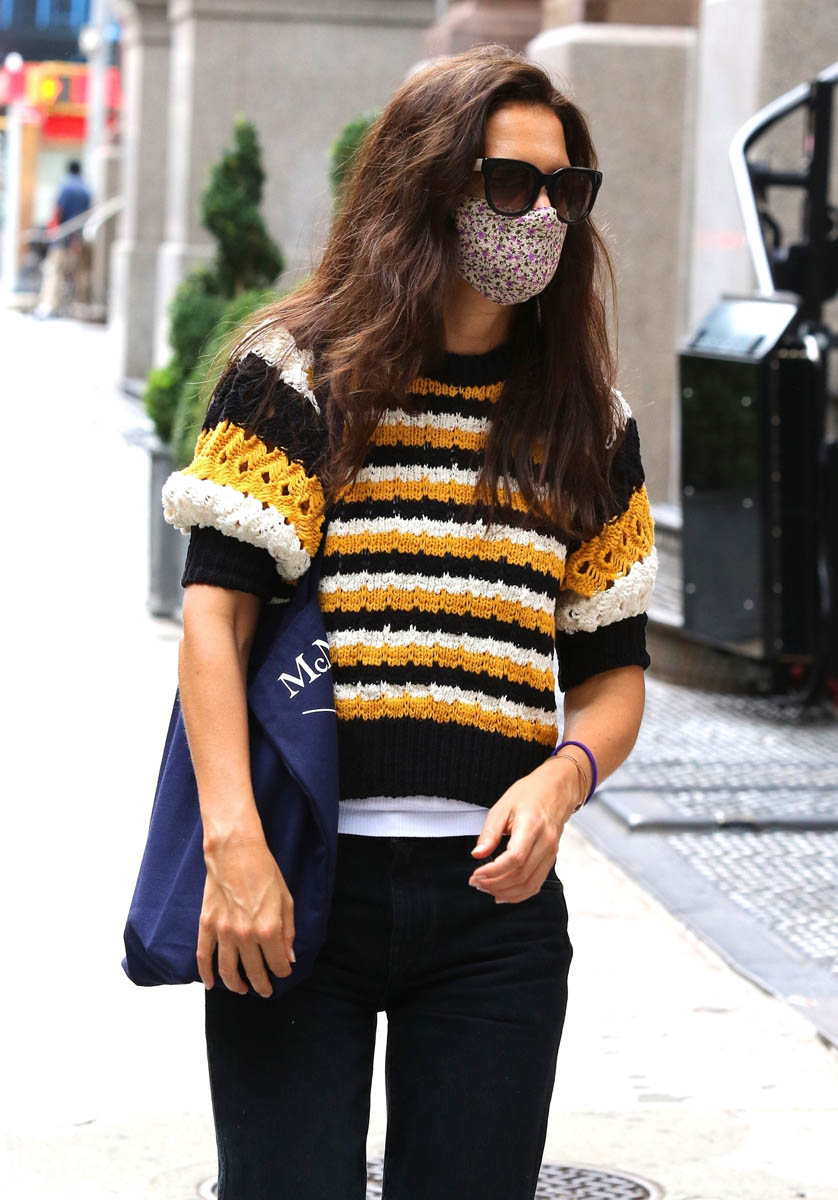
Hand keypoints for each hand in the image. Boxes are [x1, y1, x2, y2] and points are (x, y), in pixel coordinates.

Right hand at [197, 832, 294, 996]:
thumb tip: (288, 956)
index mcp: (269, 928)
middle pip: (254, 971)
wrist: (235, 851)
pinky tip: (211, 983)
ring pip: (228, 969)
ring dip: (235, 984)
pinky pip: (204, 955)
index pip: (277, 963)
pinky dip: (206, 973)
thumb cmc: (264, 871)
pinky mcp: (207, 924)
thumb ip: (288, 931)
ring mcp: (224, 931)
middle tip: (265, 991)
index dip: (282, 972)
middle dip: (261, 984)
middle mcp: (245, 935)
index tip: (283, 972)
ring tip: (242, 989)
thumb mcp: (286, 899)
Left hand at [468, 757, 581, 902]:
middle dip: (495, 884)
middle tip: (475, 882)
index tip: (476, 874)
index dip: (493, 871)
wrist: (555, 790)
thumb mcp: (502, 806)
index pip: (515, 858)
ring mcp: (551, 853)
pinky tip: (503, 894)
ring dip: (505, 892)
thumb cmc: (528, 795)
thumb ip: (490, 832)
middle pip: (521, 874)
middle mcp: (545, 842)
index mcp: (532, 825)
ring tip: (485, 888)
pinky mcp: (551, 859)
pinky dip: (519, 894)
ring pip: (529, 884)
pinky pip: (536, 884)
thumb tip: (477, 855)